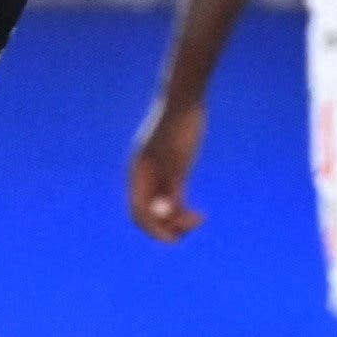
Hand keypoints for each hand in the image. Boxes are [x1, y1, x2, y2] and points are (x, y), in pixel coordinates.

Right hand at [130, 97, 207, 240]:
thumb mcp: (177, 158)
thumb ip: (171, 184)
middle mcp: (144, 177)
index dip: (154, 229)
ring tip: (199, 220)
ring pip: (162, 208)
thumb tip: (166, 213)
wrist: (185, 99)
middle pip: (149, 214)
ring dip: (177, 220)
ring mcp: (158, 173)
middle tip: (192, 228)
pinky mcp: (172, 169)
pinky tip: (198, 214)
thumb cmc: (179, 126)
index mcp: (138, 174)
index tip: (175, 238)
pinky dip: (182, 209)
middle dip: (167, 227)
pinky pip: (173, 198)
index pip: (138, 213)